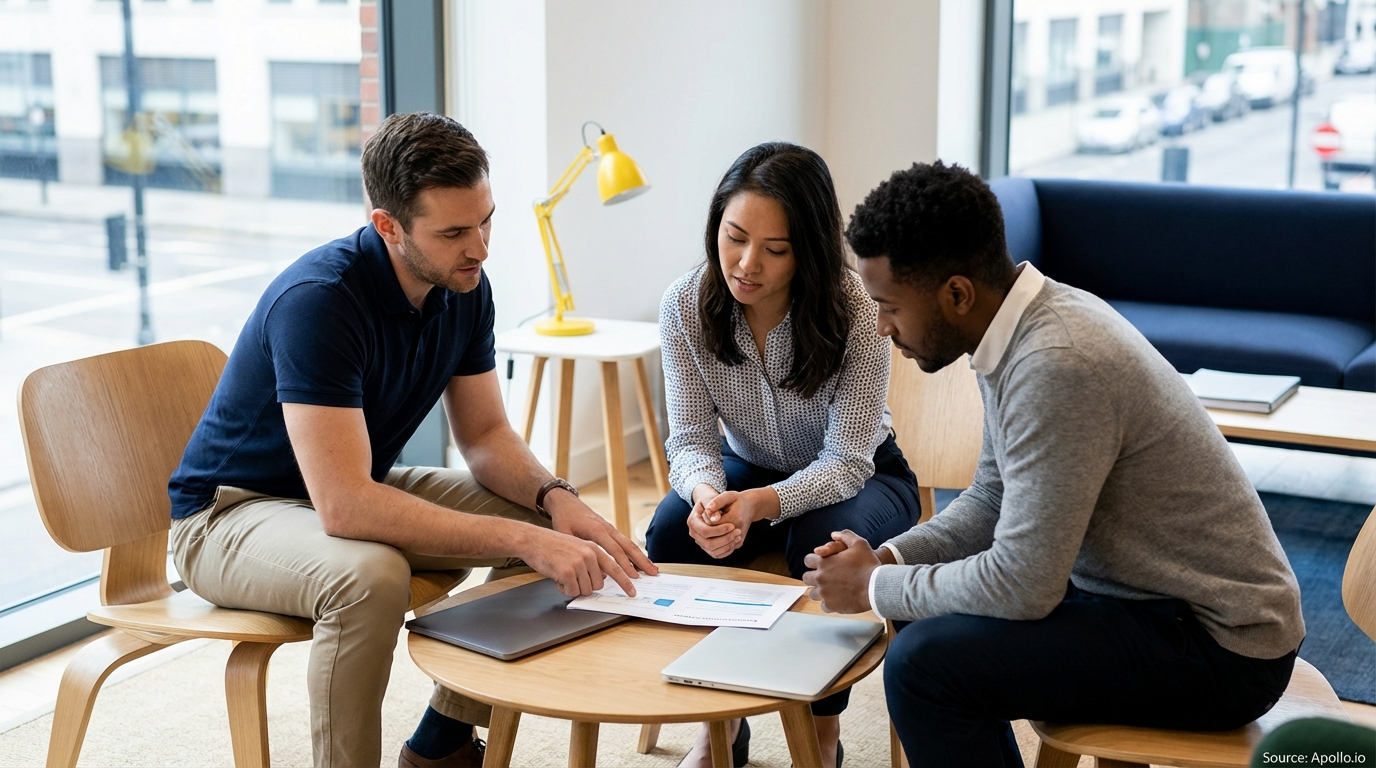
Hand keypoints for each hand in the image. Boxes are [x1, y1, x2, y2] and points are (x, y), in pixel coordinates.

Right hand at [518, 526, 632, 597]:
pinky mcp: (568, 571)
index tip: (632, 592)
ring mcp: (580, 563)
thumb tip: (600, 579)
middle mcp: (590, 554)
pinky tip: (556, 577)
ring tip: (562, 574)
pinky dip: (563, 589)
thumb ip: (592, 561)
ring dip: (573, 587)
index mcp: (594, 548)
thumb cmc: (552, 546)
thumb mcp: (577, 548)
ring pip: (585, 590)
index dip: (625, 582)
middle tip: (571, 577)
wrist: (532, 540)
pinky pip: (572, 591)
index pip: (615, 567)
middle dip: (585, 586)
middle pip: (598, 585)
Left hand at [545, 489, 658, 594]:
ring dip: (642, 557)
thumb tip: (595, 572)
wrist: (566, 502)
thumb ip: (579, 552)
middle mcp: (607, 528)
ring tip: (653, 569)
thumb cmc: (564, 518)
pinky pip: (625, 542)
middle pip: (629, 547)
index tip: (633, 577)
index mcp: (597, 530)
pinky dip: (635, 552)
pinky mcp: (610, 530)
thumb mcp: (565, 535)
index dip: (625, 565)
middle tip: (653, 574)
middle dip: (642, 562)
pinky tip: (640, 561)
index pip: (615, 551)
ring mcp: (610, 528)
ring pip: (630, 544)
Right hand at [686, 497, 743, 557]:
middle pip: (709, 543)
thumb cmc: (714, 499)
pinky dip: (727, 550)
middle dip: (725, 539)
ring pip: (714, 551)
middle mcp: (694, 533)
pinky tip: (735, 541)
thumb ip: (715, 504)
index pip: (705, 531)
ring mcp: (700, 541)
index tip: (732, 525)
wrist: (714, 505)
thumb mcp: (714, 496)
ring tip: (738, 535)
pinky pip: (717, 554)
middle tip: (738, 531)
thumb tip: (715, 518)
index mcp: (693, 521)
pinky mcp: (708, 547)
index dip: (719, 530)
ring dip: (728, 545)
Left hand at [801, 530, 881, 613]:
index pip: (808, 560)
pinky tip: (838, 599)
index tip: (821, 564)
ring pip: (813, 594)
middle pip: (806, 578)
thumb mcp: (860, 544)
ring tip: (831, 589)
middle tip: (824, 577)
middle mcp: (820, 578)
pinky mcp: (831, 605)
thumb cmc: (869, 565)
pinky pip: (823, 606)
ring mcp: (824, 593)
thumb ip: (845, 536)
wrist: (877, 586)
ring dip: (820, 591)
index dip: (814, 561)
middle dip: (813, 577)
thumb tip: (834, 534)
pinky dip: (829, 603)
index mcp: (824, 562)